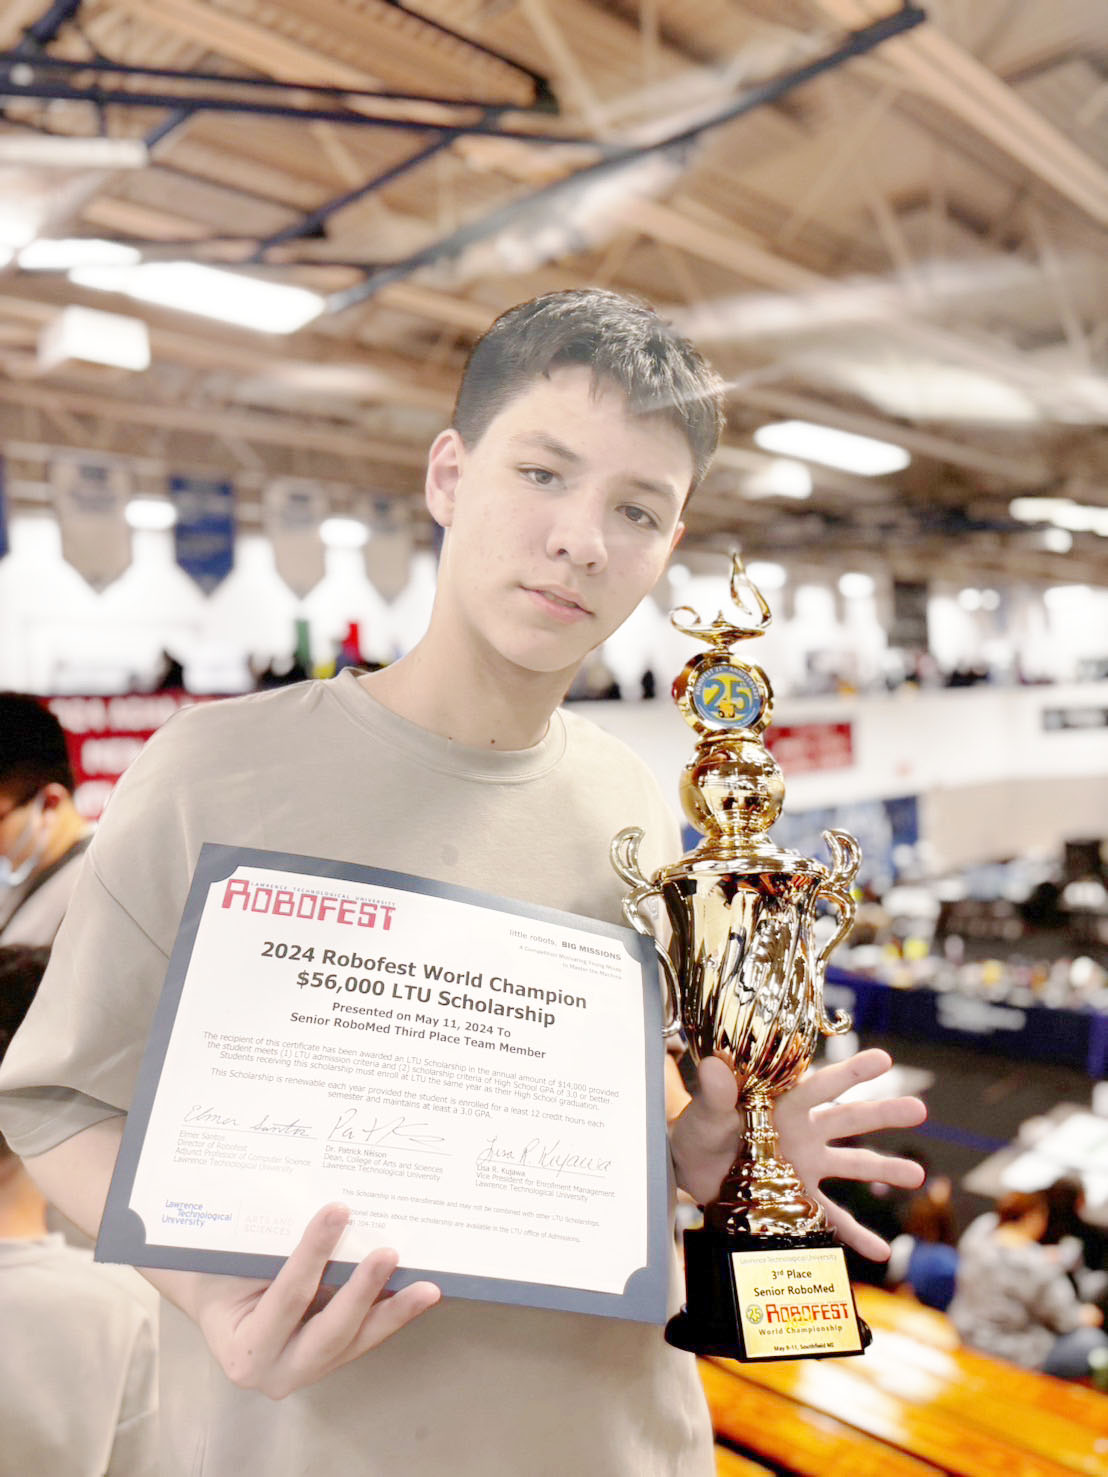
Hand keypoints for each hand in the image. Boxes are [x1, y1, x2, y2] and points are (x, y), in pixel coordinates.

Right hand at [186, 1204, 439, 1398]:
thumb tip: (333, 1212)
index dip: (313, 1253)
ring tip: (428, 1288)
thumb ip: (274, 1249)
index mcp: (244, 1350)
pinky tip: (421, 1293)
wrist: (214, 1298)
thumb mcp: (235, 1262)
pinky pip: (365, 1336)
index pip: (287, 1297)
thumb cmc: (219, 1274)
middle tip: (390, 1252)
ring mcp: (307, 1371)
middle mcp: (276, 1373)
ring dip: (395, 1311)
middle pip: (330, 1333)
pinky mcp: (330, 1359)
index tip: (338, 1210)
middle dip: (363, 1292)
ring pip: (357, 1341)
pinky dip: (392, 1312)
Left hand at [669, 1048, 925, 1261]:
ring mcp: (804, 1166)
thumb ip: (715, 1094)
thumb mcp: (705, 1113)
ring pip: (851, 1166)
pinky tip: (881, 1251)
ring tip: (918, 1175)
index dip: (851, 1072)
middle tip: (919, 1108)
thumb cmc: (699, 1130)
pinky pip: (832, 1218)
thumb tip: (714, 1065)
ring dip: (885, 1169)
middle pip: (848, 1120)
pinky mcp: (797, 1199)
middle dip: (883, 1113)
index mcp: (782, 1104)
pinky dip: (856, 1235)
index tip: (883, 1058)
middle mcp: (801, 1132)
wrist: (690, 1168)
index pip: (820, 1085)